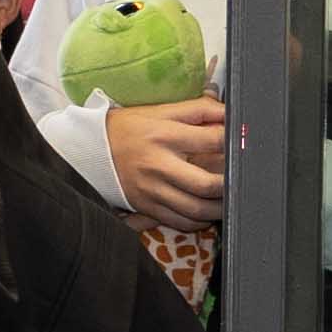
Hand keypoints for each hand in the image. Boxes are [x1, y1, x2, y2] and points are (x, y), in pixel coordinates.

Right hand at [108, 95, 228, 226]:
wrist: (90, 152)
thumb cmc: (129, 128)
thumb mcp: (160, 111)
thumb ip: (197, 109)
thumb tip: (229, 112)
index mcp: (164, 135)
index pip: (211, 140)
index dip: (232, 142)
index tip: (241, 144)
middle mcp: (159, 165)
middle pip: (206, 184)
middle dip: (230, 184)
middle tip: (241, 179)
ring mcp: (152, 190)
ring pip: (196, 209)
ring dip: (219, 208)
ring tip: (229, 200)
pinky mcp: (147, 207)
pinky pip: (180, 221)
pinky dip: (199, 221)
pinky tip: (207, 212)